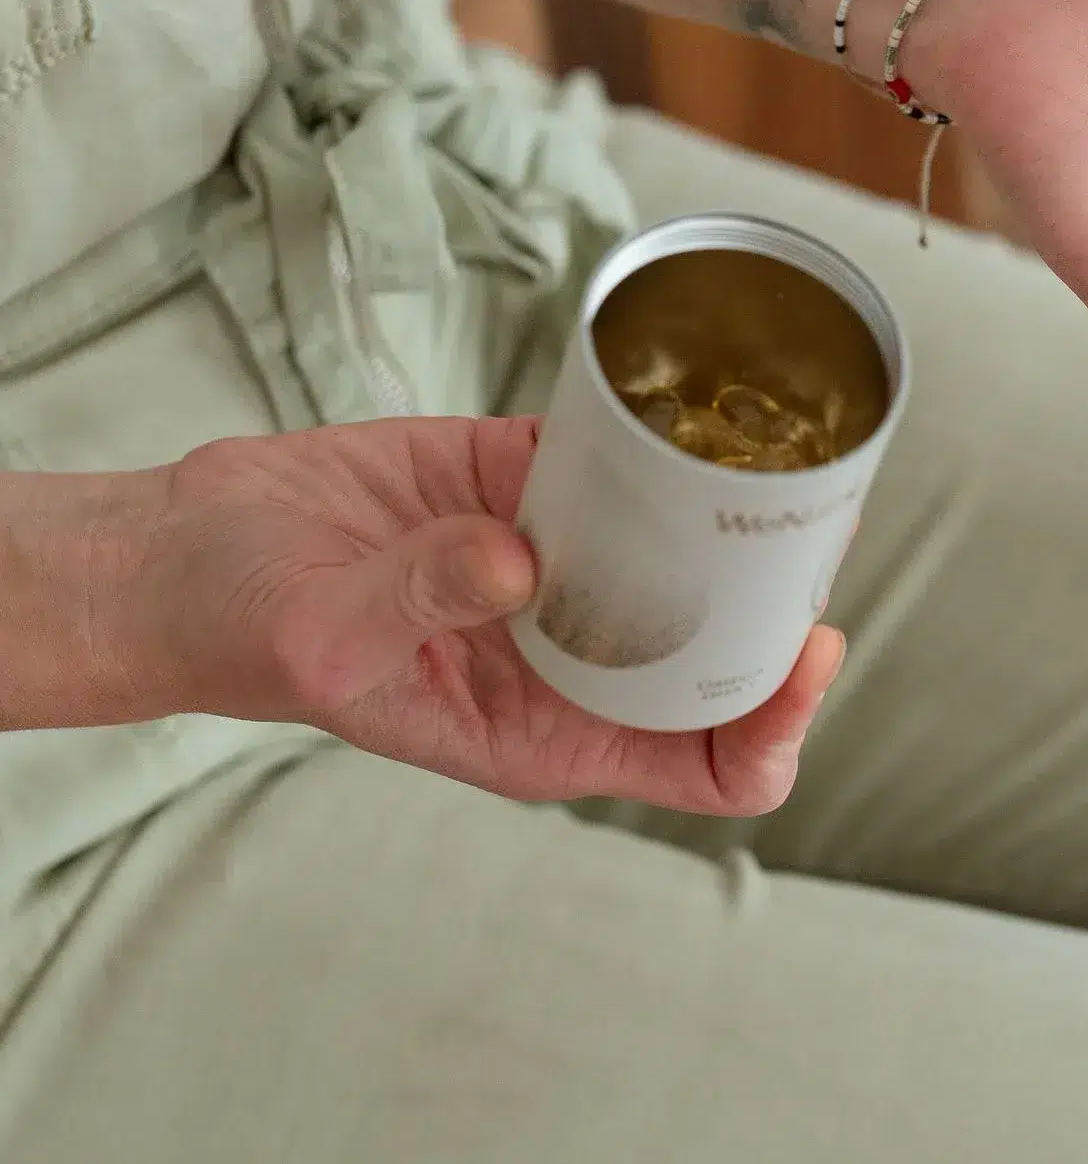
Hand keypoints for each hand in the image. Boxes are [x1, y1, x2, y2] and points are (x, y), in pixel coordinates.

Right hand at [126, 418, 841, 808]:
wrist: (188, 547)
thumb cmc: (242, 629)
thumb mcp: (324, 634)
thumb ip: (422, 599)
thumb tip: (519, 561)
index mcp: (550, 729)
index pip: (707, 764)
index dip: (776, 721)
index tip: (810, 648)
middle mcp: (578, 656)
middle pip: (729, 651)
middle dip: (787, 597)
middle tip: (825, 517)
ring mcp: (561, 565)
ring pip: (695, 550)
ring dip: (745, 510)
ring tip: (790, 449)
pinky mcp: (531, 481)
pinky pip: (627, 463)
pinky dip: (666, 437)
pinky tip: (698, 399)